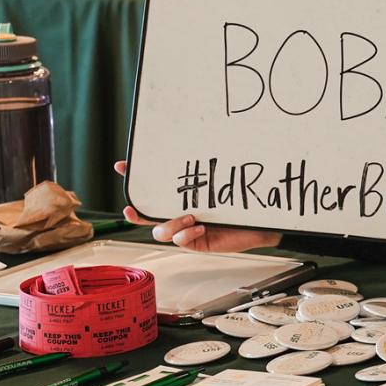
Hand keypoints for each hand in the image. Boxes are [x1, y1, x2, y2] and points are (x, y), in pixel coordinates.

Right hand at [113, 161, 283, 252]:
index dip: (135, 179)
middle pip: (148, 214)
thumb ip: (209, 173)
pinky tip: (200, 227)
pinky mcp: (197, 242)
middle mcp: (179, 214)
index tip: (123, 166)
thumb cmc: (242, 203)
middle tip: (132, 207)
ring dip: (170, 224)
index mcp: (181, 199)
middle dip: (137, 211)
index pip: (153, 189)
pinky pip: (181, 241)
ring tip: (190, 217)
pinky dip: (187, 234)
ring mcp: (186, 229)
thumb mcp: (222, 185)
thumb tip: (199, 144)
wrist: (262, 224)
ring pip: (161, 231)